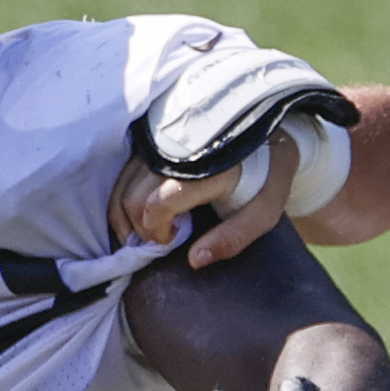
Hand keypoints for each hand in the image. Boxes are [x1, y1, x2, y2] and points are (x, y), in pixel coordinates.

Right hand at [113, 131, 301, 264]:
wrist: (269, 130)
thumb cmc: (268, 175)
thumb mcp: (264, 212)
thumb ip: (233, 238)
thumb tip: (194, 260)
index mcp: (205, 169)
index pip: (158, 205)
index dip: (157, 231)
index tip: (172, 241)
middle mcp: (176, 151)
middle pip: (133, 198)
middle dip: (139, 229)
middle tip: (159, 240)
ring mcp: (160, 141)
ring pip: (121, 185)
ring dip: (125, 215)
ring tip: (148, 228)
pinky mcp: (152, 136)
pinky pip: (122, 171)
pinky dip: (123, 196)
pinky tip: (140, 210)